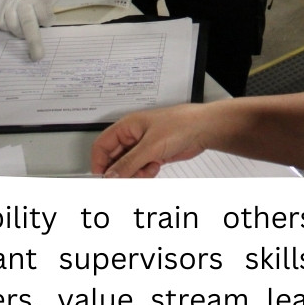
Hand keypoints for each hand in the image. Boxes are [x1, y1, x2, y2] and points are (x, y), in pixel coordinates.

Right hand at [0, 0, 59, 59]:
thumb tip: (52, 6)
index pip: (44, 16)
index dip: (48, 20)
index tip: (49, 19)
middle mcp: (19, 2)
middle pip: (27, 26)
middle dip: (34, 43)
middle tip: (38, 56)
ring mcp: (4, 5)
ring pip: (13, 28)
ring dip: (21, 33)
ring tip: (25, 33)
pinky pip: (1, 24)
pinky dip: (8, 28)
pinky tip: (13, 25)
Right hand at [92, 104, 212, 178]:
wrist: (203, 129)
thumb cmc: (181, 124)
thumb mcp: (150, 146)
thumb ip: (129, 163)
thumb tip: (111, 175)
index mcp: (127, 126)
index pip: (102, 145)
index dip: (99, 162)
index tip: (103, 178)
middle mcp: (133, 136)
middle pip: (115, 158)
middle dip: (120, 171)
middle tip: (126, 180)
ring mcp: (143, 146)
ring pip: (128, 166)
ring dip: (135, 173)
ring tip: (146, 171)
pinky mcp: (154, 154)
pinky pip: (141, 168)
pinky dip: (145, 173)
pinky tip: (154, 167)